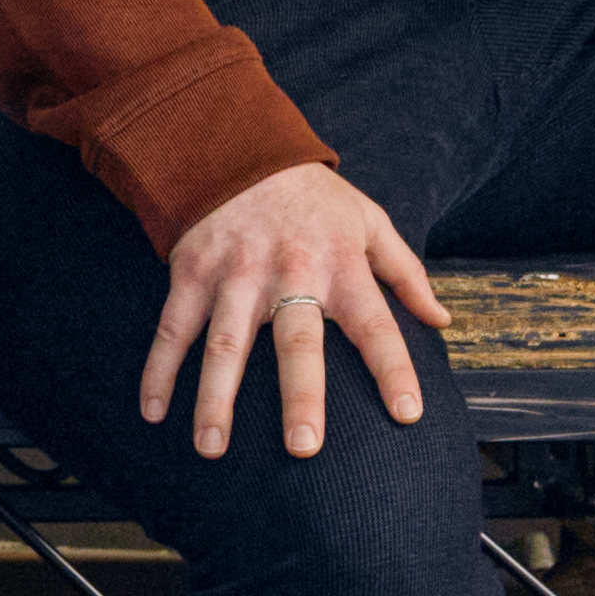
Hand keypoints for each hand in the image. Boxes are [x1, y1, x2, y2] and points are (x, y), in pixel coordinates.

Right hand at [137, 158, 450, 460]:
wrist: (235, 146)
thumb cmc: (312, 197)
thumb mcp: (368, 221)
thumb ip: (405, 271)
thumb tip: (441, 320)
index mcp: (339, 265)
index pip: (375, 324)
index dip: (393, 368)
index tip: (407, 414)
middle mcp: (288, 274)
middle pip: (295, 342)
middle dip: (300, 395)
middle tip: (304, 447)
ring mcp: (234, 275)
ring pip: (224, 345)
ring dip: (215, 398)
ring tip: (212, 448)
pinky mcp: (191, 273)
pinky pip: (172, 329)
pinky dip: (159, 370)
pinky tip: (153, 412)